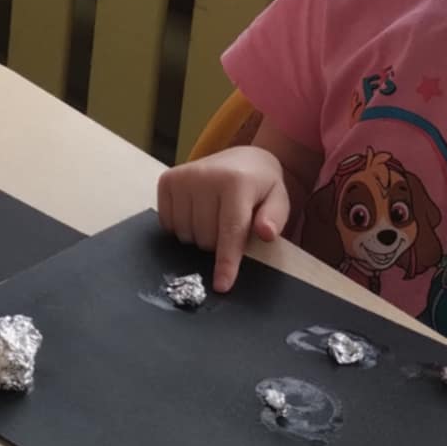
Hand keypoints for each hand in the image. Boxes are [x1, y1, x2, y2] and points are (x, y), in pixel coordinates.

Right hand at [156, 147, 292, 291]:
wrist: (242, 159)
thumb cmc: (261, 187)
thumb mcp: (279, 200)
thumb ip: (275, 218)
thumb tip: (266, 233)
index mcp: (236, 182)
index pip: (230, 231)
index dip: (226, 262)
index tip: (222, 286)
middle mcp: (205, 176)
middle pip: (205, 237)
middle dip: (217, 243)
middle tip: (229, 226)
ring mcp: (182, 177)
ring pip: (185, 234)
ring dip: (199, 236)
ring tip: (213, 217)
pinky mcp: (167, 180)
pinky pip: (167, 224)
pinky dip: (181, 227)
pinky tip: (195, 213)